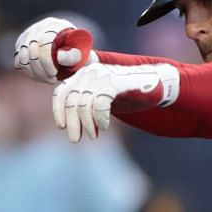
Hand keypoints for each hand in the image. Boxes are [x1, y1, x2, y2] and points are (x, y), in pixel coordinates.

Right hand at [13, 17, 91, 82]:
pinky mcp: (22, 43)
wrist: (72, 52)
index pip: (44, 40)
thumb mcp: (81, 55)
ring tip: (45, 78)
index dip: (47, 60)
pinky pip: (18, 59)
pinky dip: (26, 70)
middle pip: (31, 48)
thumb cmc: (79, 55)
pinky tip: (38, 75)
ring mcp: (30, 34)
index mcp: (56, 26)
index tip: (54, 73)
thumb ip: (73, 56)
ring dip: (33, 71)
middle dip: (40, 68)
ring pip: (23, 55)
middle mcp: (41, 26)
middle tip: (51, 78)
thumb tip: (58, 57)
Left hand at [52, 61, 175, 141]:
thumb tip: (69, 124)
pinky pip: (100, 104)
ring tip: (93, 136)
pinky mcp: (115, 83)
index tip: (62, 127)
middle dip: (73, 124)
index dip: (58, 111)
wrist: (154, 84)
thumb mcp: (101, 96)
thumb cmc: (125, 94)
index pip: (61, 92)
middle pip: (71, 102)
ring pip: (84, 105)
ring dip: (87, 125)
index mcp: (83, 74)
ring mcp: (103, 76)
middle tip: (75, 139)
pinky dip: (100, 119)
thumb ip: (85, 103)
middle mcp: (90, 72)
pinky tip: (104, 127)